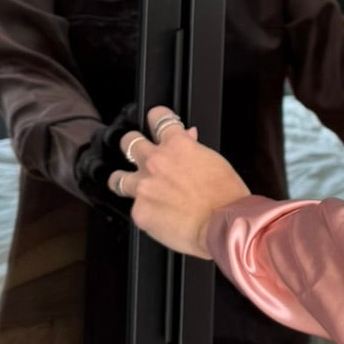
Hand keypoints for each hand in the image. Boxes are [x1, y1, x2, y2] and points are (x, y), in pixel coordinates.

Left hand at [111, 106, 249, 259]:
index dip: (156, 118)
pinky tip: (156, 215)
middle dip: (132, 145)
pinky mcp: (139, 212)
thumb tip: (188, 137)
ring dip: (124, 180)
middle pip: (128, 142)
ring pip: (117, 178)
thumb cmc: (225, 196)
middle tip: (137, 152)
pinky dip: (144, 211)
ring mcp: (143, 187)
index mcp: (177, 145)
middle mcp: (155, 162)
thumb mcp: (214, 162)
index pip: (158, 118)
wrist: (222, 226)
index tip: (155, 120)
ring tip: (129, 185)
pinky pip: (134, 209)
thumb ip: (194, 148)